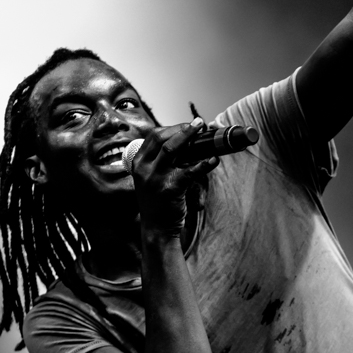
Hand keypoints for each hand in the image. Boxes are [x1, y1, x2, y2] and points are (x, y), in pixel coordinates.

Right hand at [131, 117, 218, 233]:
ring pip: (172, 149)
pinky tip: (213, 159)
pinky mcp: (169, 189)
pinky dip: (204, 163)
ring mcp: (155, 178)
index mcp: (138, 163)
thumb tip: (186, 142)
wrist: (157, 228)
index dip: (172, 127)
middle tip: (199, 124)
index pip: (153, 136)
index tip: (187, 125)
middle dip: (182, 128)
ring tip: (204, 132)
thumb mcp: (151, 178)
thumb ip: (161, 161)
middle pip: (162, 138)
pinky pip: (189, 171)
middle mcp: (144, 168)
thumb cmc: (158, 201)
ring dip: (189, 137)